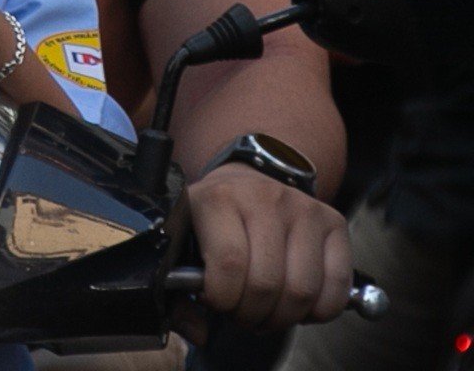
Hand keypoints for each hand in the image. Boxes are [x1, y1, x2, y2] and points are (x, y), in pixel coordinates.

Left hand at [187, 163, 350, 328]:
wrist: (245, 184)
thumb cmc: (213, 221)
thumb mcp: (185, 241)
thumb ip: (179, 290)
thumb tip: (197, 333)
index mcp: (217, 199)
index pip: (228, 264)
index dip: (223, 298)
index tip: (216, 302)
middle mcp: (263, 198)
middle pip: (266, 283)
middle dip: (251, 314)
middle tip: (242, 313)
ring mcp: (303, 208)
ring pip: (302, 290)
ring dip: (283, 317)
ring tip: (267, 310)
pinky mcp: (334, 222)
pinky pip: (337, 285)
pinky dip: (319, 310)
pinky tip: (297, 304)